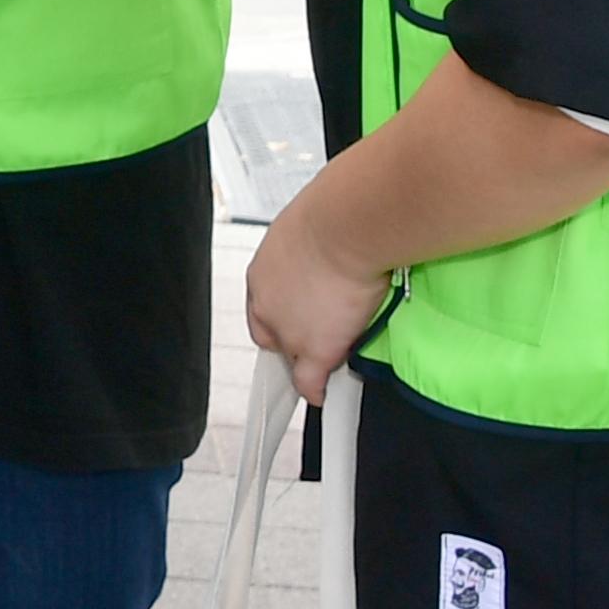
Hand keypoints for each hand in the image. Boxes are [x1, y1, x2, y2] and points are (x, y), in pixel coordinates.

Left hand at [245, 195, 392, 403]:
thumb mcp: (307, 231)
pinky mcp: (317, 349)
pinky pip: (311, 381)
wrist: (347, 228)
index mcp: (262, 274)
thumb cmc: (334, 214)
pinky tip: (324, 393)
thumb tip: (326, 247)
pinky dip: (317, 390)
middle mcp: (268, 306)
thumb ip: (307, 252)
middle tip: (319, 335)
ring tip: (336, 353)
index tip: (294, 322)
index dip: (279, 320)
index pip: (262, 310)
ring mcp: (291, 332)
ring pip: (297, 359)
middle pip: (274, 338)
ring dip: (313, 359)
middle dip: (293, 341)